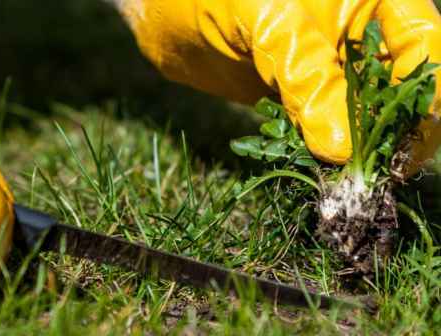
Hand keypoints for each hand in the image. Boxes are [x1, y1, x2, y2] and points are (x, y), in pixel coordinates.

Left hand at [119, 0, 440, 165]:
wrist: (162, 8)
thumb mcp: (269, 23)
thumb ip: (307, 78)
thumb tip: (342, 150)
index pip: (424, 47)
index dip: (423, 99)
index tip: (403, 147)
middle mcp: (356, 33)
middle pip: (399, 87)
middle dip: (390, 132)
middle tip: (368, 175)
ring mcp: (327, 65)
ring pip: (362, 113)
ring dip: (356, 148)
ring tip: (340, 178)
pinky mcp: (299, 92)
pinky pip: (323, 125)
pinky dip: (322, 149)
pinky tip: (313, 166)